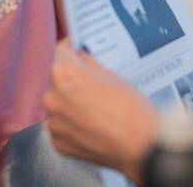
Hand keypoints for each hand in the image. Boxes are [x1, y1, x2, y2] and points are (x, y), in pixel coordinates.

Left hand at [44, 40, 158, 182]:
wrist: (140, 146)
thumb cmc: (130, 108)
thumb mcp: (112, 75)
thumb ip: (90, 64)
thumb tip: (80, 57)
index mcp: (64, 74)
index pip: (61, 51)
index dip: (72, 48)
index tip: (77, 49)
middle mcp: (52, 97)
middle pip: (58, 80)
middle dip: (72, 78)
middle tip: (92, 82)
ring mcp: (53, 123)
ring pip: (59, 104)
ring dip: (71, 103)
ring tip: (95, 107)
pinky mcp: (57, 143)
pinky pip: (62, 126)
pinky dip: (73, 124)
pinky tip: (92, 125)